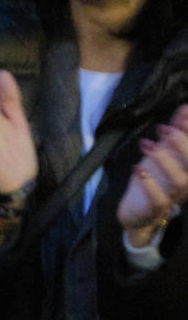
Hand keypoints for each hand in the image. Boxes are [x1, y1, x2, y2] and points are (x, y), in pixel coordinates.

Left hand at [117, 103, 187, 246]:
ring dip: (162, 160)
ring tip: (146, 144)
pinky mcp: (155, 208)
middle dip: (181, 144)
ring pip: (177, 182)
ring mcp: (172, 197)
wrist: (137, 211)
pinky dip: (148, 184)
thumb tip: (185, 108)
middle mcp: (186, 183)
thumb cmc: (153, 179)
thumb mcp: (162, 152)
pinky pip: (158, 200)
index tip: (183, 112)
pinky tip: (137, 168)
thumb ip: (175, 131)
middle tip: (164, 128)